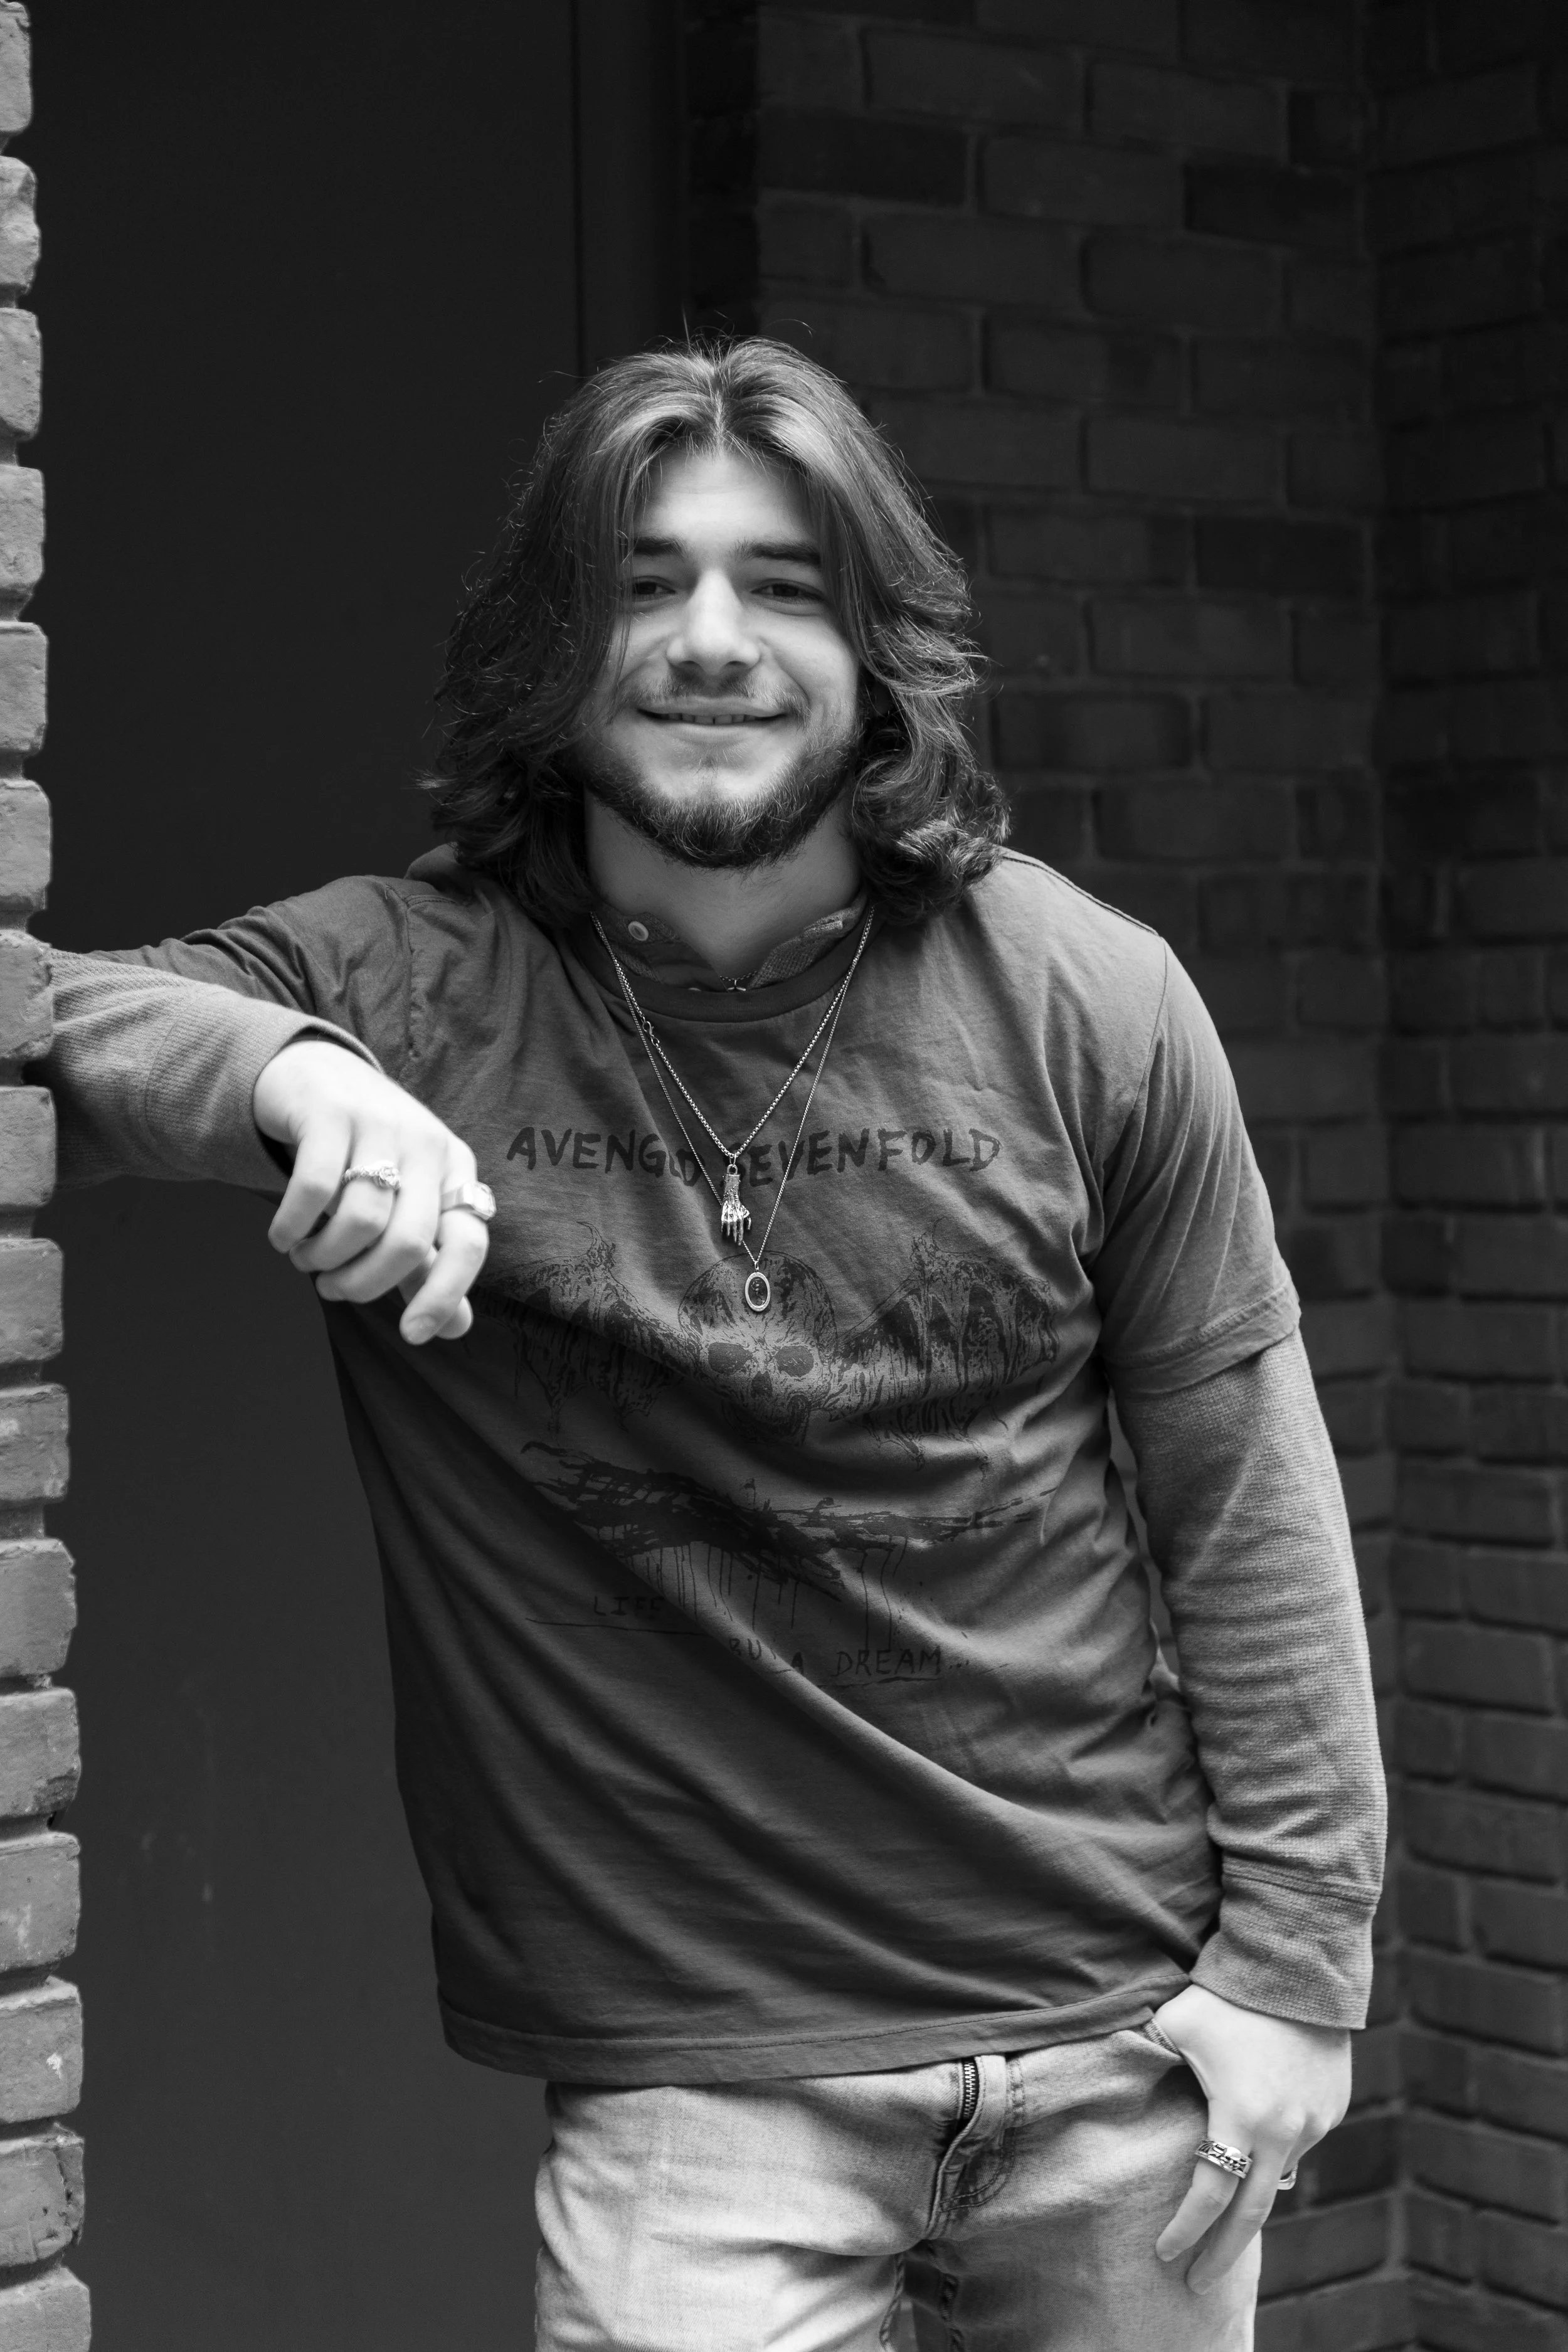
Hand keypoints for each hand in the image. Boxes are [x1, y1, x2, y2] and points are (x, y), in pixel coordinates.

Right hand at [253, 1040, 488, 1344]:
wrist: (316, 1074)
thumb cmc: (366, 1154)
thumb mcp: (406, 1203)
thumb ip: (427, 1265)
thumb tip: (457, 1329)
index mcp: (455, 1171)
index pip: (468, 1244)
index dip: (444, 1296)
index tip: (412, 1335)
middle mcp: (426, 1145)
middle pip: (408, 1242)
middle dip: (364, 1284)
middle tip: (333, 1289)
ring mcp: (380, 1124)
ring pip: (360, 1220)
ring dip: (323, 1259)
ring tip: (307, 1260)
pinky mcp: (330, 1113)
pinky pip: (313, 1189)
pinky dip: (292, 1228)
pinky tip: (283, 1237)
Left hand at [1151, 1982, 1349, 2293]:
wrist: (1297, 1964)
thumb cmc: (1225, 1994)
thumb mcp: (1174, 2025)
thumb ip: (1144, 2061)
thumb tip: (1106, 2082)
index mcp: (1241, 2116)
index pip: (1209, 2195)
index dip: (1186, 2230)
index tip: (1165, 2256)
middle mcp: (1285, 2129)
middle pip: (1252, 2213)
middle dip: (1223, 2252)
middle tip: (1200, 2283)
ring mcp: (1315, 2121)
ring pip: (1278, 2174)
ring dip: (1250, 2196)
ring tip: (1222, 2213)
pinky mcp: (1334, 2107)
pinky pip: (1300, 2143)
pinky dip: (1275, 2154)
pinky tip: (1255, 2150)